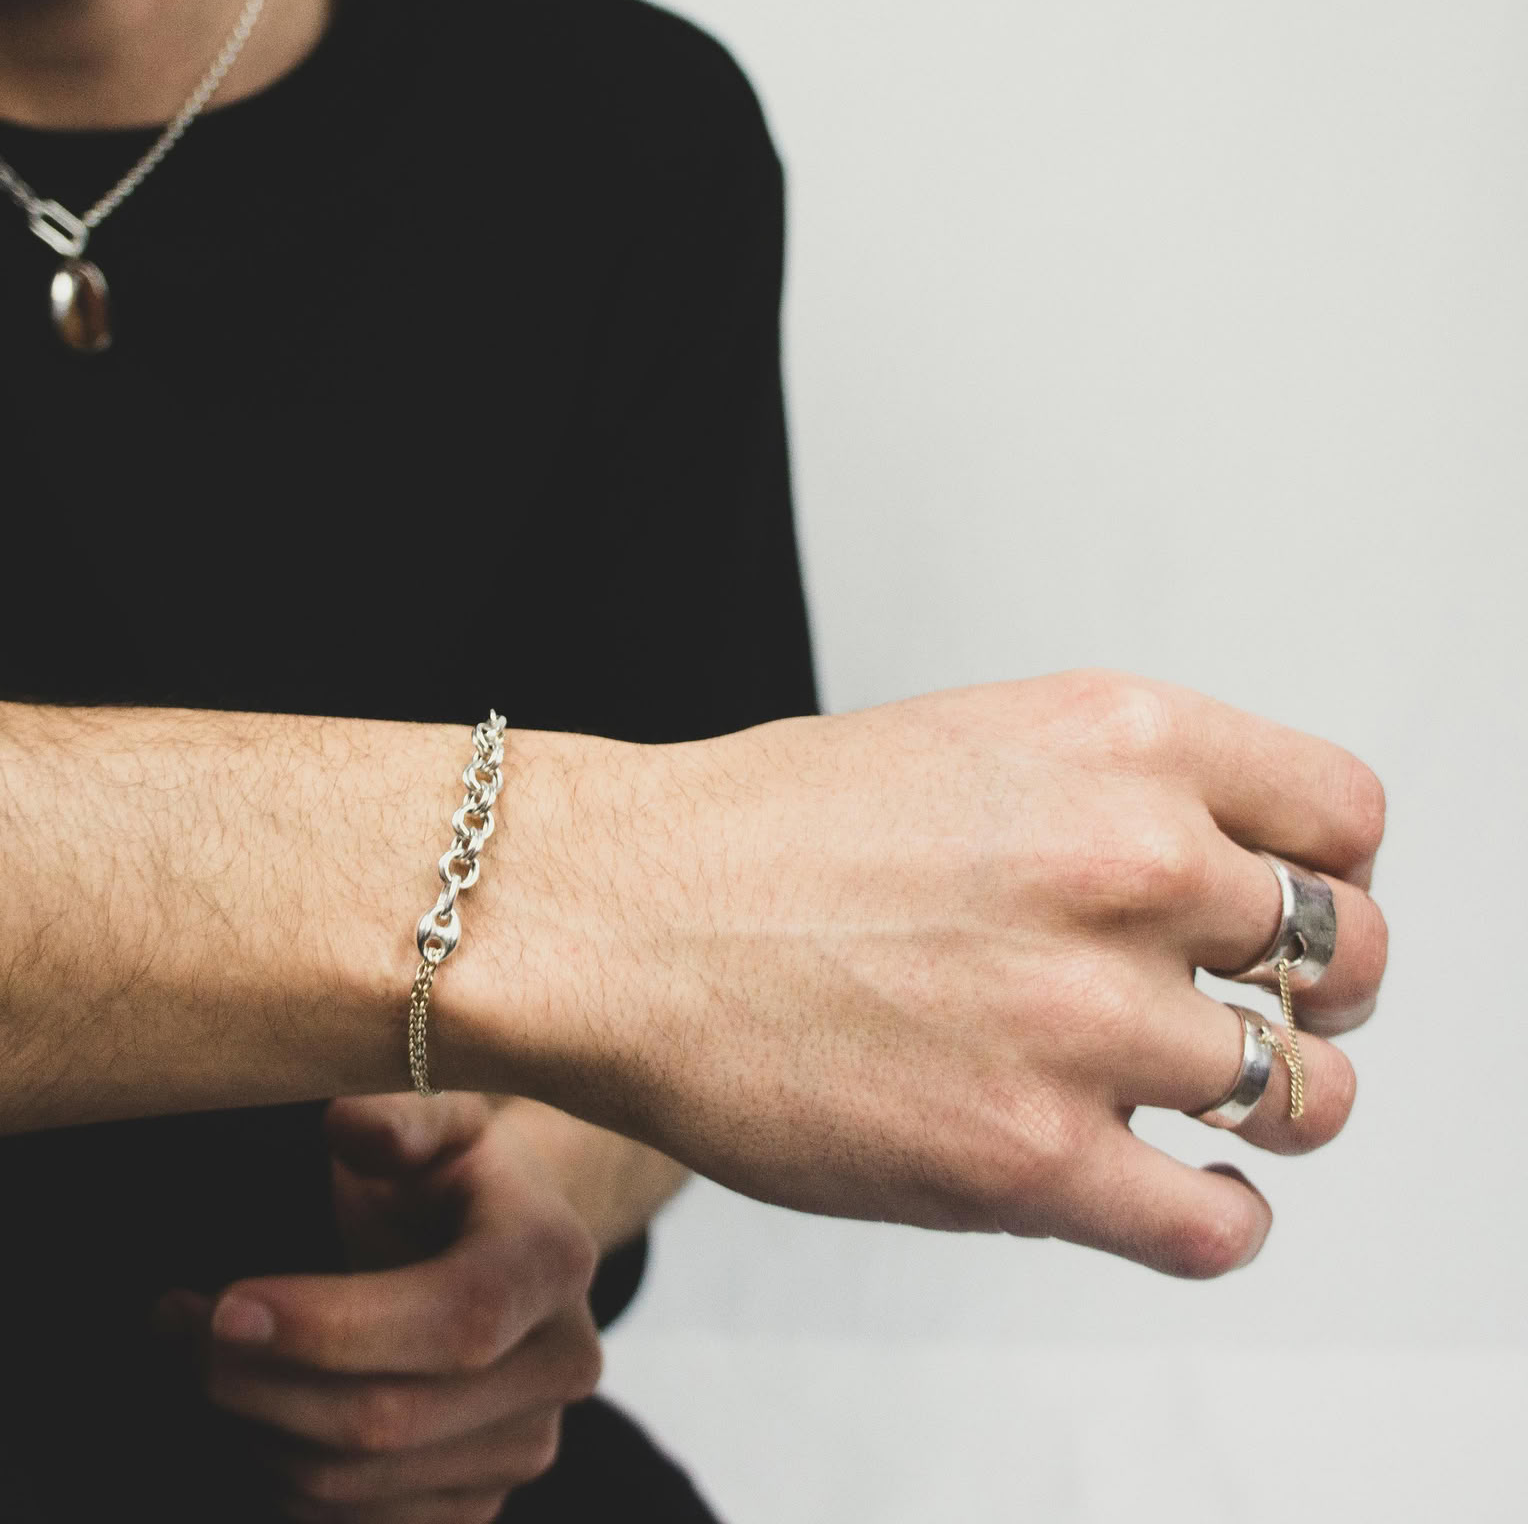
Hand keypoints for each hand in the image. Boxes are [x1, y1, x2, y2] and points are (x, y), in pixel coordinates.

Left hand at [158, 1093, 602, 1523]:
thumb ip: (396, 1115)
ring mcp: (526, 1447)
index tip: (226, 1306)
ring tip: (189, 1353)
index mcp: (554, 1257)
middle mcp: (562, 1365)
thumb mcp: (432, 1113)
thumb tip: (351, 1126)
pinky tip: (243, 1406)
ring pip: (360, 1485)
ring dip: (251, 1428)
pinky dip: (276, 1474)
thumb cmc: (445, 1167)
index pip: (455, 1320)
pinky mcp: (477, 1503)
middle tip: (175, 1322)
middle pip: (392, 1418)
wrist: (492, 1236)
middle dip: (261, 1382)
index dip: (333, 1328)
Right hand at [474, 670, 1389, 1278]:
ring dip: (1266, 1106)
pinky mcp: (1029, 1158)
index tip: (1285, 912)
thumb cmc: (761, 830)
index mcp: (1115, 739)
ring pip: (1305, 1095)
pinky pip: (1218, 1222)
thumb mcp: (965, 740)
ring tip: (1199, 1104)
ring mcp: (1084, 1017)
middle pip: (1347, 955)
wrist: (614, 913)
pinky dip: (1213, 1217)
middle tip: (1245, 1014)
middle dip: (1315, 994)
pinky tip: (1161, 1187)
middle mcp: (1125, 863)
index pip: (1344, 815)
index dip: (1328, 873)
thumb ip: (1108, 794)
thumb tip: (1220, 878)